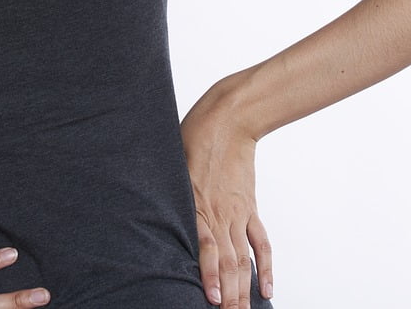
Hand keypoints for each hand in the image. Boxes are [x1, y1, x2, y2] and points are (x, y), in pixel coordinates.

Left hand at [181, 95, 272, 307]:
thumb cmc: (192, 137)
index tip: (211, 299)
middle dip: (228, 296)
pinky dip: (264, 268)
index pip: (206, 249)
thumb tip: (146, 212)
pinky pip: (259, 242)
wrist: (228, 120)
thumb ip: (164, 193)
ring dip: (243, 291)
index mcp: (197, 205)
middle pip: (228, 263)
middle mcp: (219, 214)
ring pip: (243, 260)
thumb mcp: (170, 164)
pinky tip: (265, 289)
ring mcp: (237, 213)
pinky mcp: (248, 208)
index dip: (210, 275)